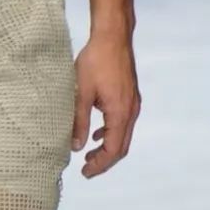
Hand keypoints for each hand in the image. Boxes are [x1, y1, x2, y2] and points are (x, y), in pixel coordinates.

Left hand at [72, 32, 139, 178]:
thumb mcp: (82, 93)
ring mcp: (132, 103)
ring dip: (107, 147)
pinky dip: (110, 132)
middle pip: (121, 146)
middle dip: (104, 160)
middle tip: (86, 169)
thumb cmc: (96, 61)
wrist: (113, 37)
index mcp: (120, 113)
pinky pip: (123, 122)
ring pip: (122, 135)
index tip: (84, 172)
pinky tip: (97, 132)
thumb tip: (76, 146)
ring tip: (89, 154)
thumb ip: (79, 121)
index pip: (113, 150)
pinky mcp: (129, 96)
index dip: (99, 165)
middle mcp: (131, 111)